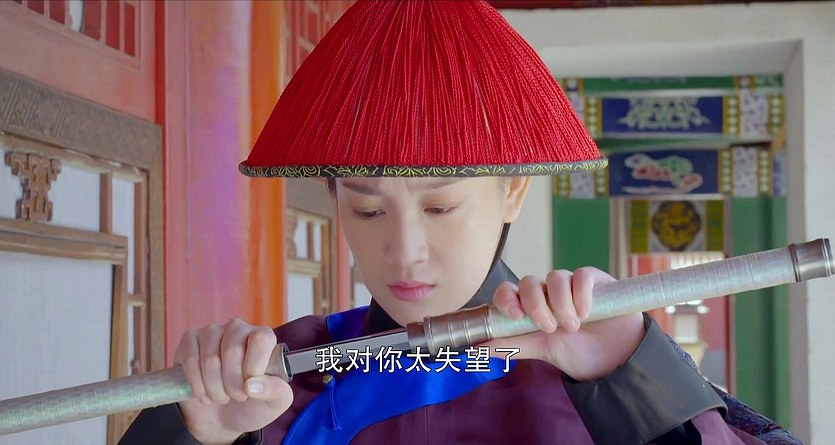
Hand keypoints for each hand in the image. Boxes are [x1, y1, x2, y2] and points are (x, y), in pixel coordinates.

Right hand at [174, 319, 292, 444]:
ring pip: (210, 358)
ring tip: (221, 396)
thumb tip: (251, 385)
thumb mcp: (275, 402)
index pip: (261, 339)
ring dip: (214, 388)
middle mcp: (238, 329)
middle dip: (233, 384)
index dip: (254, 367)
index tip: (250, 388)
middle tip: (237, 397)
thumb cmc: (253, 405)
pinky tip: (203, 393)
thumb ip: (275, 391)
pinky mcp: (189, 341)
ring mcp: (212, 332)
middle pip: (233, 350)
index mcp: (263, 337)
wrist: (223, 418)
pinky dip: (196, 384)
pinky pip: (190, 360)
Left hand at [485, 267, 644, 381]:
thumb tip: (478, 347)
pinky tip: (586, 312)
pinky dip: (580, 293)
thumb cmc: (577, 353)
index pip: (509, 291)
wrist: (615, 361)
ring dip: (561, 303)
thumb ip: (512, 345)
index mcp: (530, 307)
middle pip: (529, 282)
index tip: (515, 315)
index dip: (506, 298)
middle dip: (536, 304)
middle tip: (549, 328)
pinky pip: (581, 275)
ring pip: (555, 277)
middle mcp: (548, 293)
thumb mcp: (541, 350)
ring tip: (572, 326)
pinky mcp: (595, 281)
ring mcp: (571, 285)